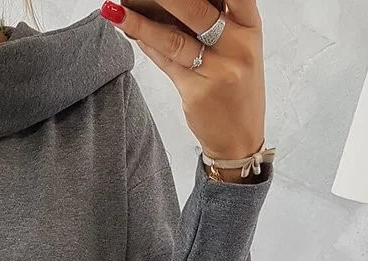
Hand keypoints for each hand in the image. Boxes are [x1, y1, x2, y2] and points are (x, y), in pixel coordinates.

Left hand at [101, 2, 265, 163]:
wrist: (238, 139)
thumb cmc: (236, 89)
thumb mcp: (238, 49)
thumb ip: (217, 23)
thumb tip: (172, 4)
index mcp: (251, 28)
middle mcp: (238, 46)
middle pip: (196, 10)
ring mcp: (218, 71)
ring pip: (174, 38)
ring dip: (141, 23)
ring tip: (117, 11)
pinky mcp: (197, 92)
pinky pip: (167, 62)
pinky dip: (147, 45)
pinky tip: (131, 32)